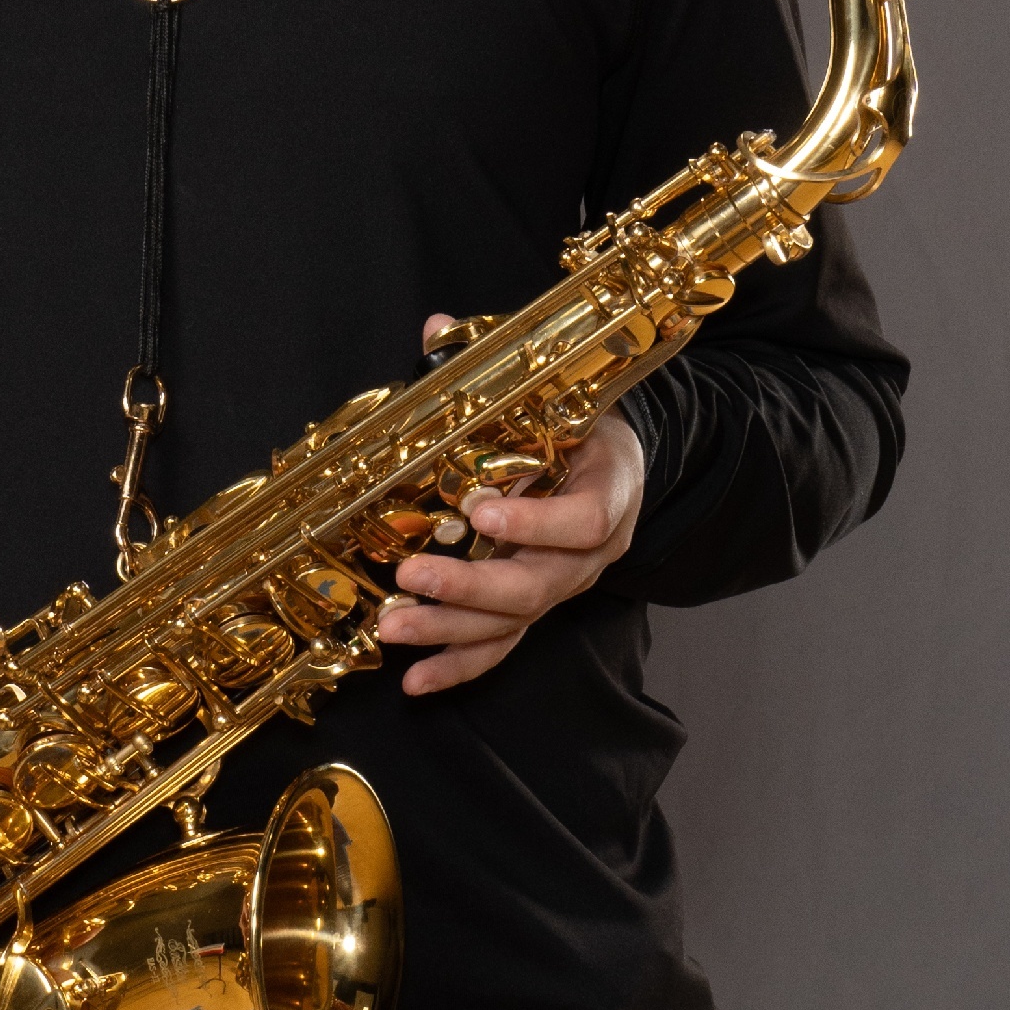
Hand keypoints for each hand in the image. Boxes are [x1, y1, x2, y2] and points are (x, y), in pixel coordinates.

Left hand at [374, 315, 645, 696]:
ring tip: (393, 627)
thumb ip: (493, 368)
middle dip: (470, 586)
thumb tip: (436, 327)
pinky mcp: (536, 609)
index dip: (534, 521)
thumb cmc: (579, 423)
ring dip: (450, 629)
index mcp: (606, 492)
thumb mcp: (555, 392)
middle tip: (413, 576)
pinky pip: (502, 647)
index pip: (581, 521)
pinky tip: (416, 682)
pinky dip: (459, 666)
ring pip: (513, 622)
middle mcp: (590, 553)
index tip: (481, 509)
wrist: (616, 463)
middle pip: (538, 585)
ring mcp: (562, 586)